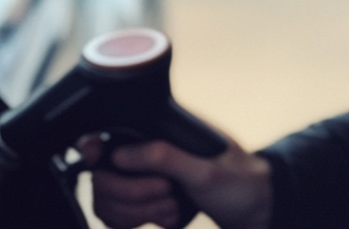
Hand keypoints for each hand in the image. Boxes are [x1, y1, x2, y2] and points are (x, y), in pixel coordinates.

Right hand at [80, 132, 271, 228]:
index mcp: (159, 128)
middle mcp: (146, 148)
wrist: (256, 209)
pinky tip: (168, 217)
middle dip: (131, 193)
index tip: (93, 156)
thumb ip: (163, 158)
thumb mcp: (204, 171)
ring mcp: (143, 175)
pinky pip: (119, 216)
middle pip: (102, 174)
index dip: (92, 145)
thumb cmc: (237, 180)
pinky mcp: (145, 200)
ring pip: (107, 199)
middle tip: (166, 193)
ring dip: (138, 211)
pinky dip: (138, 221)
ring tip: (172, 207)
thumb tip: (118, 153)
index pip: (110, 129)